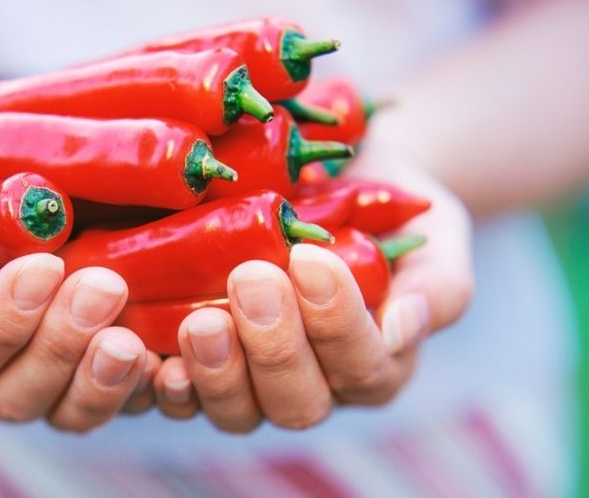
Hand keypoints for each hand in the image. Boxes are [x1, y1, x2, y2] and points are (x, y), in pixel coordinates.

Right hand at [0, 177, 160, 431]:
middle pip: (22, 392)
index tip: (41, 266)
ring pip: (74, 408)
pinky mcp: (100, 365)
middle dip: (62, 343)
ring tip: (133, 337)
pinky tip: (171, 360)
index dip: (2, 321)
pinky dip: (150, 386)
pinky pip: (126, 397)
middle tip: (102, 287)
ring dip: (106, 376)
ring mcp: (51, 377)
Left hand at [152, 155, 473, 431]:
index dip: (338, 324)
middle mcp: (313, 384)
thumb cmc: (385, 209)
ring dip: (217, 370)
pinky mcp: (199, 364)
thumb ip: (434, 285)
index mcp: (374, 362)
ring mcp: (251, 381)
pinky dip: (166, 384)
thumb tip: (402, 329)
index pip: (363, 368)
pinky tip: (153, 355)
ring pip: (236, 411)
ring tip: (201, 319)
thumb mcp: (433, 236)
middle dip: (274, 347)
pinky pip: (180, 396)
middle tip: (253, 278)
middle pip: (296, 403)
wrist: (328, 178)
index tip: (312, 259)